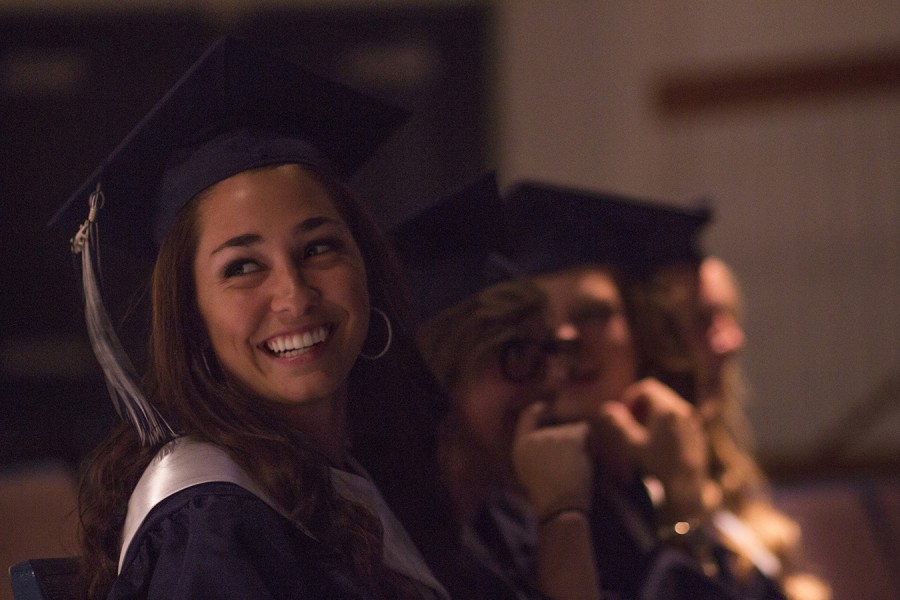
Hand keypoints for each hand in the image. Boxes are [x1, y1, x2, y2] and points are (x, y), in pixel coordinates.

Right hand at [512, 402, 593, 519]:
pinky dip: (590, 442)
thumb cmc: (550, 498)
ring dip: (579, 444)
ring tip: (576, 466)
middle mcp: (533, 437)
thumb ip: (536, 452)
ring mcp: (551, 435)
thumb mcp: (531, 474)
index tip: (546, 408)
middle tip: (569, 464)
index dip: (539, 410)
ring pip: (573, 429)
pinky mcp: (569, 437)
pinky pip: (585, 430)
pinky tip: (586, 459)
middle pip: (557, 425)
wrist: (560, 507)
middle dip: (567, 440)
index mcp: (520, 446)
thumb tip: (549, 439)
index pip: (527, 416)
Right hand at [615, 378, 710, 521]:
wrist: (688, 489)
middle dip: (642, 405)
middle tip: (632, 424)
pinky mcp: (698, 433)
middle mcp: (683, 410)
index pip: (647, 388)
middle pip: (659, 395)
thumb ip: (619, 424)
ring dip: (654, 414)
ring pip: (670, 406)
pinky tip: (660, 445)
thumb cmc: (659, 467)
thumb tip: (607, 408)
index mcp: (667, 409)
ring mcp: (693, 422)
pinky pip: (680, 419)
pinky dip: (667, 423)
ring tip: (644, 435)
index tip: (624, 414)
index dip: (631, 397)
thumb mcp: (633, 446)